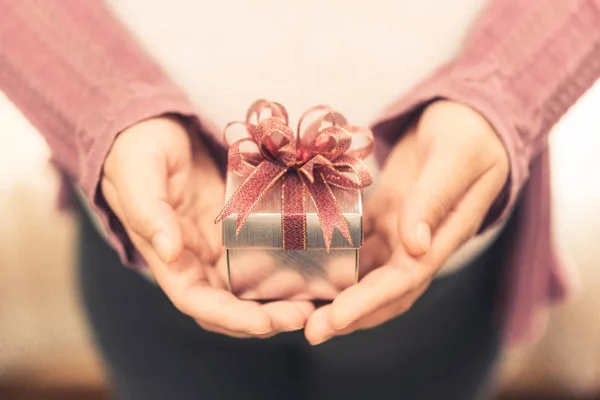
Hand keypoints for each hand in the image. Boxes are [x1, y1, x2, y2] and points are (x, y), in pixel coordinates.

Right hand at [101, 116, 313, 337]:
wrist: (155, 129)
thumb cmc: (139, 151)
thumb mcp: (140, 174)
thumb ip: (149, 212)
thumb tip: (170, 253)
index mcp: (168, 258)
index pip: (198, 302)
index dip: (231, 318)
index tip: (266, 323)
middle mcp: (195, 261)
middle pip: (230, 306)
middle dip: (264, 319)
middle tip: (303, 315)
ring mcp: (219, 247)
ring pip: (249, 290)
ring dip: (278, 303)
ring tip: (314, 303)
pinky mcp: (239, 229)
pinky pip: (262, 259)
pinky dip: (284, 273)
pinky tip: (310, 272)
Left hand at [305, 100, 509, 343]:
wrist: (465, 117)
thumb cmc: (469, 132)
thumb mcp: (456, 157)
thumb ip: (434, 198)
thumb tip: (414, 245)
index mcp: (443, 235)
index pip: (405, 280)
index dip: (370, 303)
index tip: (334, 319)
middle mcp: (418, 242)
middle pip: (382, 290)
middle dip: (348, 314)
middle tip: (309, 329)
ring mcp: (399, 230)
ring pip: (366, 274)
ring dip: (337, 294)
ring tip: (302, 308)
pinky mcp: (382, 215)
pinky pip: (355, 244)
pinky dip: (333, 260)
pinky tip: (306, 266)